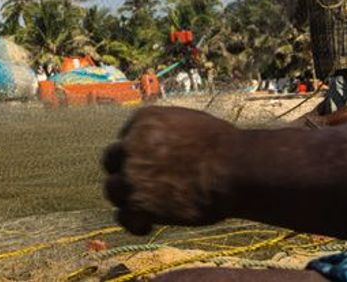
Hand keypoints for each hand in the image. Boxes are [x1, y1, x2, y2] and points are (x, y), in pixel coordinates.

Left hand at [102, 106, 237, 234]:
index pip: (124, 137)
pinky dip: (133, 223)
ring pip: (112, 189)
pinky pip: (122, 216)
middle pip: (111, 160)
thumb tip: (164, 141)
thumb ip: (167, 130)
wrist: (234, 169)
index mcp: (143, 121)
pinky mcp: (139, 203)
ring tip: (148, 206)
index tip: (150, 165)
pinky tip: (148, 225)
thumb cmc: (223, 146)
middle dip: (124, 172)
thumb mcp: (190, 123)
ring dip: (127, 198)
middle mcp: (130, 145)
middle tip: (144, 185)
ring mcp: (131, 175)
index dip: (136, 153)